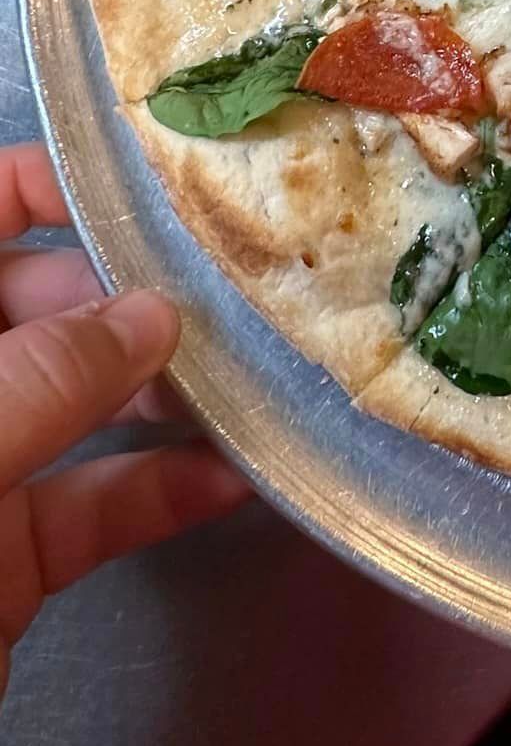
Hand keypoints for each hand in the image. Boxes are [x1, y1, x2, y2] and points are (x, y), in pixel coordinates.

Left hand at [0, 143, 248, 703]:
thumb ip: (43, 379)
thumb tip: (152, 314)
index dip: (48, 185)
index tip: (154, 186)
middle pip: (39, 303)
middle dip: (133, 296)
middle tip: (227, 296)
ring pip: (78, 405)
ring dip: (166, 393)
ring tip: (250, 380)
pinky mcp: (4, 560)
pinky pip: (94, 504)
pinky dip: (162, 492)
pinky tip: (232, 481)